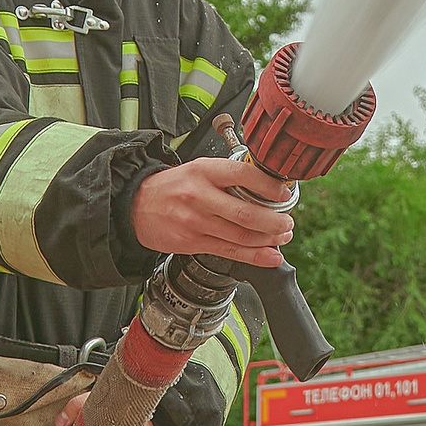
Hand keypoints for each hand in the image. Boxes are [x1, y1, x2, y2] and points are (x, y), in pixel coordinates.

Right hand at [129, 159, 294, 266]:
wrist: (137, 205)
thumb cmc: (173, 186)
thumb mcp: (199, 168)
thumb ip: (228, 176)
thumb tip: (267, 185)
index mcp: (205, 172)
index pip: (244, 175)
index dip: (269, 187)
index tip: (284, 194)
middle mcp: (200, 197)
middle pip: (247, 214)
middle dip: (276, 221)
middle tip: (289, 221)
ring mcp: (196, 222)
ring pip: (242, 236)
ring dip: (270, 239)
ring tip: (283, 236)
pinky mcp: (194, 243)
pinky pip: (231, 251)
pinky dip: (256, 256)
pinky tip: (271, 256)